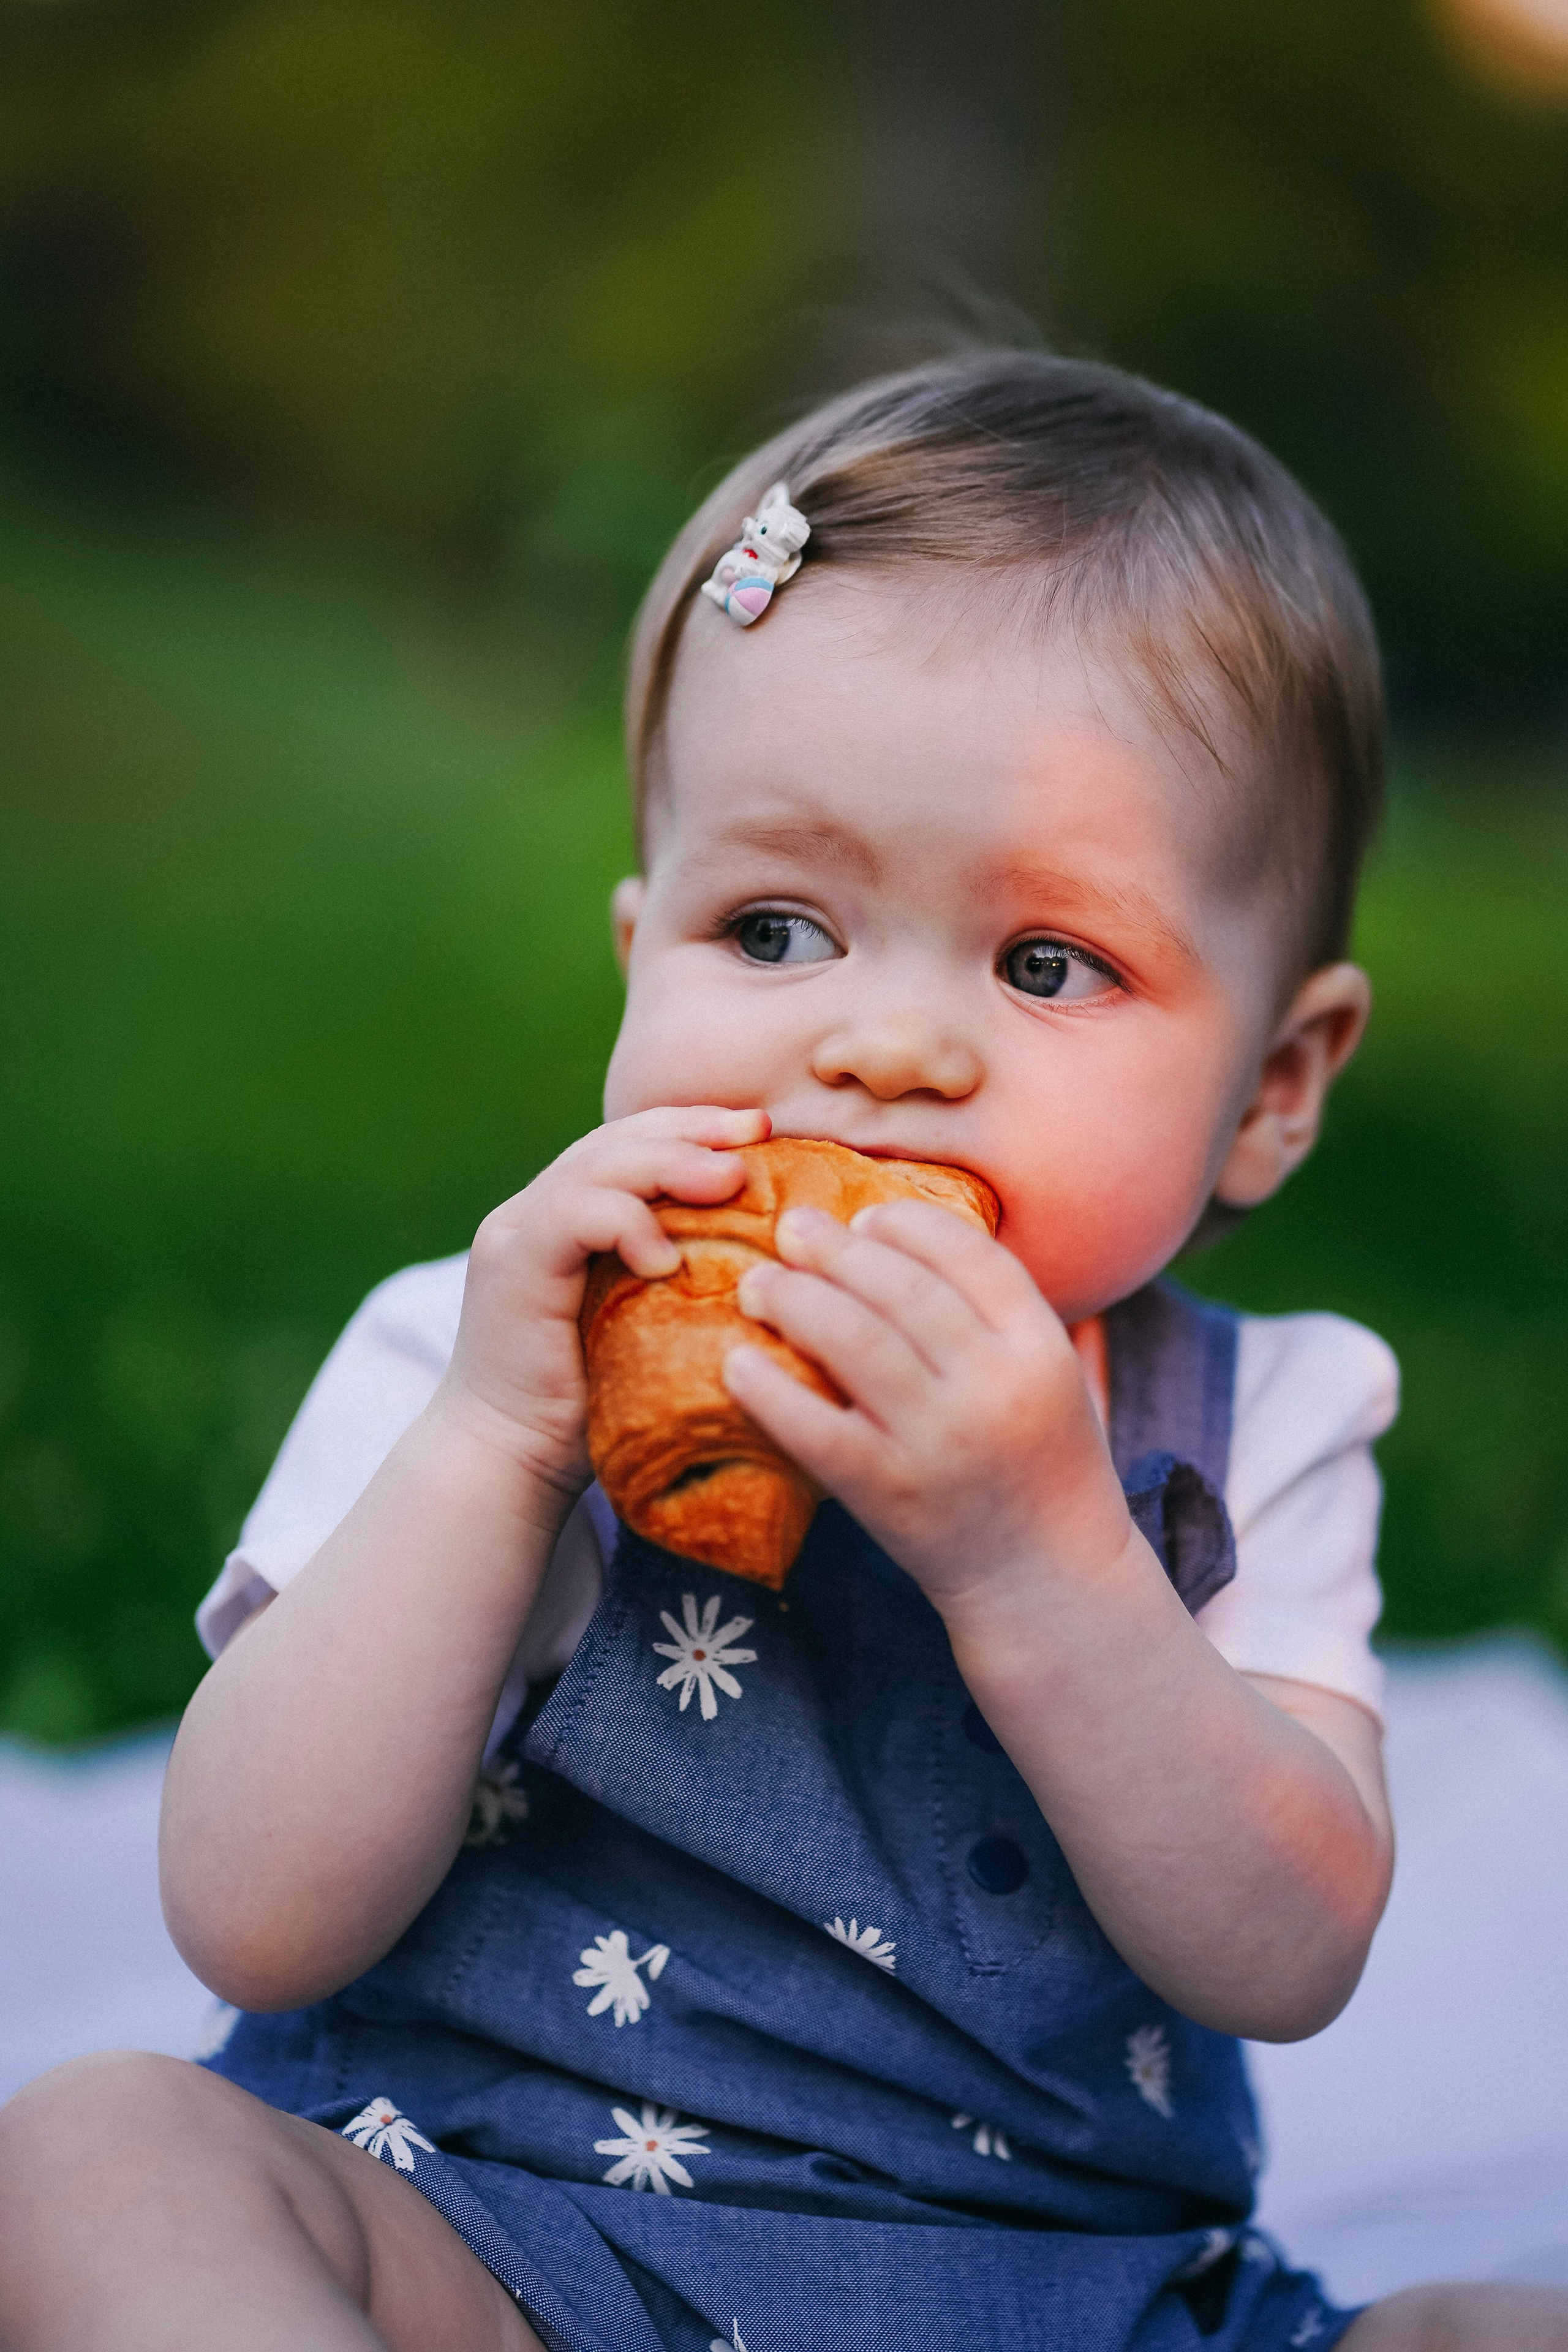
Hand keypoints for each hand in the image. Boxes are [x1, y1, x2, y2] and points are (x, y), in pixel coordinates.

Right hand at [437, 1104, 768, 1510]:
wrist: (510, 1458)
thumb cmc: (596, 1404)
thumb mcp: (650, 1322)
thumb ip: (683, 1274)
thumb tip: (775, 1255)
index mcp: (569, 1214)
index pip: (634, 1143)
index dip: (697, 1126)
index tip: (765, 1129)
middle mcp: (535, 1211)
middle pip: (618, 1140)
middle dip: (693, 1129)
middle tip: (760, 1130)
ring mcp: (516, 1234)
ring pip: (596, 1167)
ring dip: (669, 1164)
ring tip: (730, 1178)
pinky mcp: (509, 1268)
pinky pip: (570, 1218)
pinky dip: (624, 1224)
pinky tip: (665, 1257)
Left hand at [724, 1200, 1133, 1619]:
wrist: (1049, 1584)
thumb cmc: (1042, 1467)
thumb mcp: (1053, 1378)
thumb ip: (1001, 1314)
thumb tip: (908, 1238)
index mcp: (1041, 1347)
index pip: (969, 1254)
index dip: (908, 1224)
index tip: (867, 1218)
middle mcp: (993, 1386)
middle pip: (900, 1286)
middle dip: (835, 1249)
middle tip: (792, 1229)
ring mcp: (940, 1441)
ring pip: (853, 1341)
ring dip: (794, 1299)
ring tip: (759, 1283)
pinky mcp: (890, 1493)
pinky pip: (816, 1429)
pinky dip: (769, 1392)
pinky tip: (736, 1363)